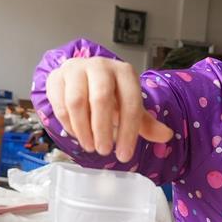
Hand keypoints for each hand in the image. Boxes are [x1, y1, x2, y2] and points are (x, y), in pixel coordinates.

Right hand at [45, 57, 172, 162]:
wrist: (82, 76)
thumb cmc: (111, 94)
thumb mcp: (130, 105)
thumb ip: (146, 122)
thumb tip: (166, 135)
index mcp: (124, 72)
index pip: (129, 102)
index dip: (128, 131)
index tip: (124, 155)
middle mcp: (100, 66)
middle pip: (101, 99)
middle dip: (103, 130)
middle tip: (104, 151)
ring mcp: (75, 69)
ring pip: (77, 102)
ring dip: (84, 130)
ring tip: (91, 147)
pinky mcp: (56, 78)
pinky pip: (59, 105)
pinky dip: (69, 125)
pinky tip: (78, 135)